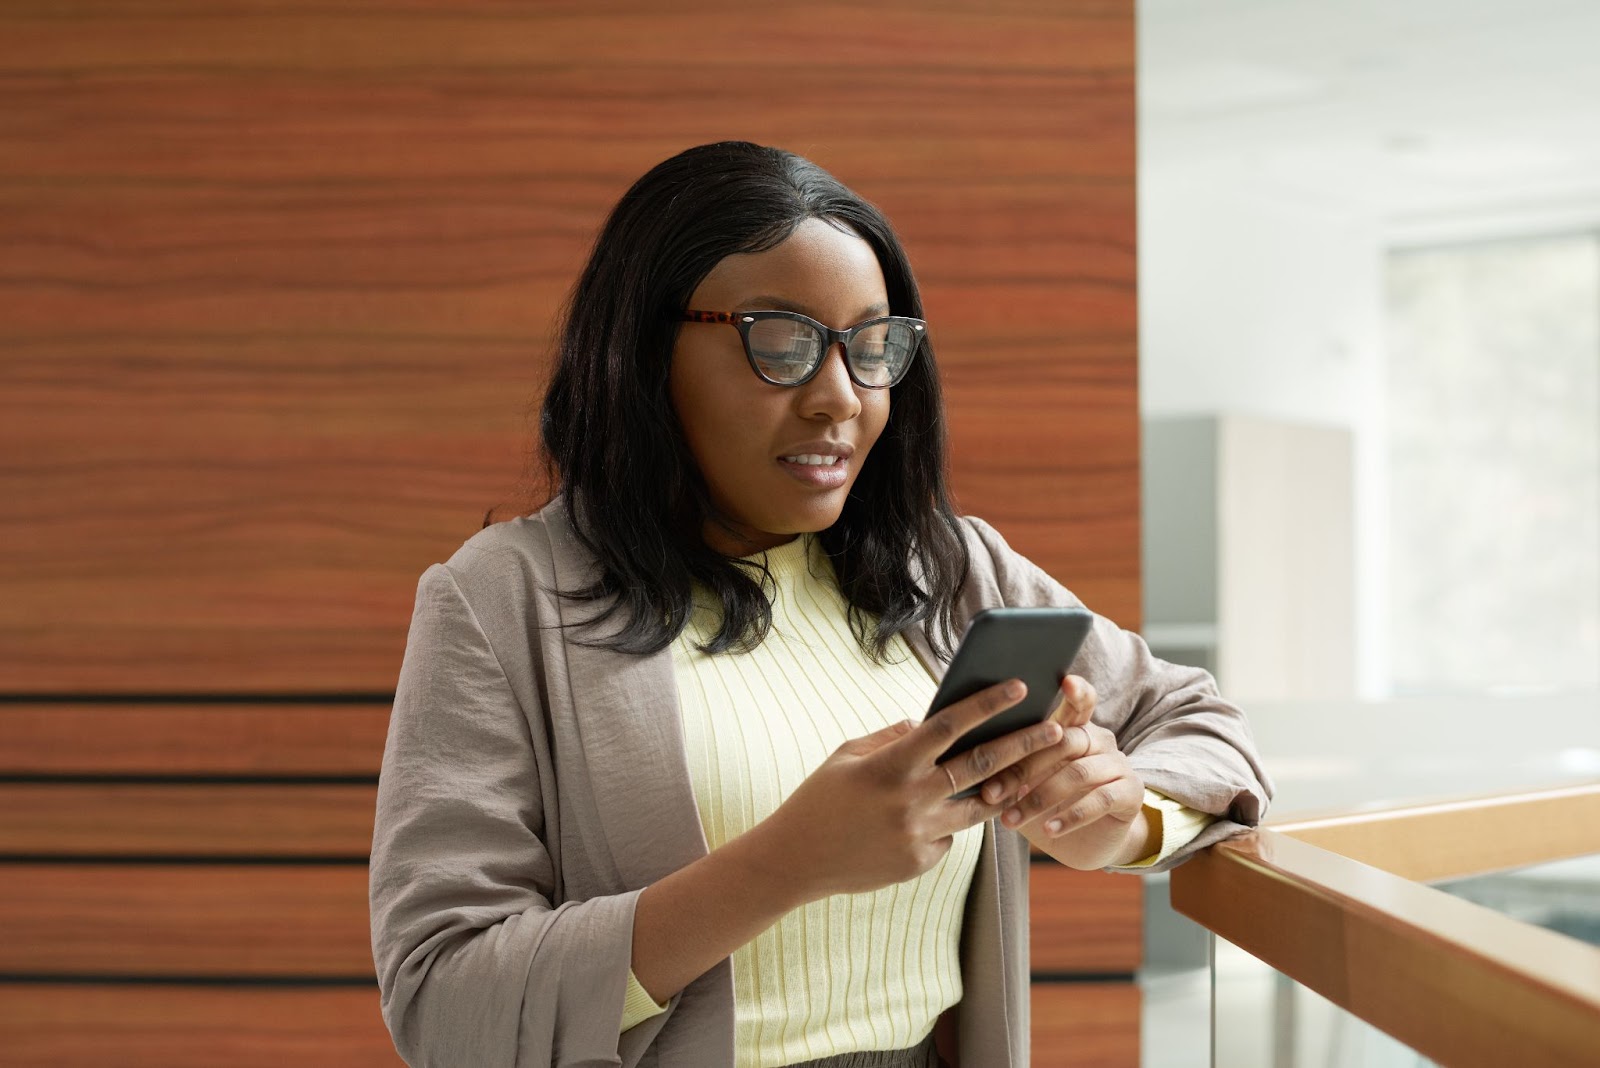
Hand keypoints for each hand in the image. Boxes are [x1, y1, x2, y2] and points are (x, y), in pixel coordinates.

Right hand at [758, 678, 1064, 900]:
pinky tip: (938, 815)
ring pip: (980, 806)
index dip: (987, 703)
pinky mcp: (921, 861)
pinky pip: (950, 834)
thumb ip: (892, 737)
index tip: (1018, 686)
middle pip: (982, 765)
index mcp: (891, 764)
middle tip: (1056, 730)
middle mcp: (911, 799)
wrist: (795, 861)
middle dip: (1024, 744)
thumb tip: (929, 723)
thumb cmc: (819, 799)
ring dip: (1006, 786)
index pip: (950, 725)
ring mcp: (919, 834)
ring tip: (1029, 771)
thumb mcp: (848, 755)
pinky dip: (950, 820)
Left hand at [979, 675, 1151, 869]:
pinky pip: (1101, 800)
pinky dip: (1071, 816)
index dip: (1077, 690)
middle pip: (1064, 740)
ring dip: (1040, 798)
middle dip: (1023, 767)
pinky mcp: (1130, 793)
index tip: (1065, 681)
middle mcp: (1100, 740)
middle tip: (991, 792)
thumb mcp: (1024, 783)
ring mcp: (1118, 765)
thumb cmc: (1046, 804)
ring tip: (1011, 819)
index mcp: (1075, 729)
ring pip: (1078, 773)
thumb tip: (966, 754)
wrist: (1085, 843)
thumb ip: (1009, 764)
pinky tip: (1050, 830)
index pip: (1080, 702)